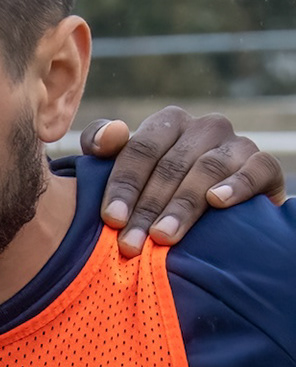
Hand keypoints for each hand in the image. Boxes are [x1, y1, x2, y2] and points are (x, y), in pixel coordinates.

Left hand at [89, 109, 284, 255]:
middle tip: (131, 243)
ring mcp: (237, 144)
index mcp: (169, 123)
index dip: (124, 185)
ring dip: (182, 205)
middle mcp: (205, 127)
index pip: (140, 149)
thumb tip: (111, 135)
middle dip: (148, 207)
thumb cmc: (158, 187)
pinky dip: (237, 185)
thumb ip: (100, 144)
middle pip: (171, 164)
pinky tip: (218, 201)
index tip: (111, 219)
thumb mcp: (126, 166)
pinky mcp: (265, 164)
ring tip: (163, 236)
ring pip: (208, 169)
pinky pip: (256, 169)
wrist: (219, 210)